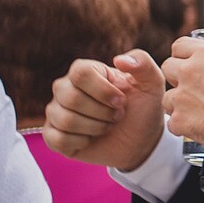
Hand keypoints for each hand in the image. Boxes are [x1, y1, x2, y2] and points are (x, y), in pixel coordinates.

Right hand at [44, 51, 167, 169]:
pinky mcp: (52, 135)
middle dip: (103, 112)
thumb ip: (142, 63)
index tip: (122, 100)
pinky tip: (92, 139)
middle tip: (118, 116)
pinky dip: (81, 143)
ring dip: (96, 127)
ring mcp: (55, 111)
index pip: (80, 73)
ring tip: (108, 126)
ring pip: (65, 120)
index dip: (104, 91)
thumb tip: (119, 60)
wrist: (141, 140)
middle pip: (71, 98)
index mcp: (84, 71)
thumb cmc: (143, 107)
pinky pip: (58, 140)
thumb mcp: (151, 83)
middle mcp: (64, 88)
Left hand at [160, 38, 203, 146]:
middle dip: (177, 76)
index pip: (180, 45)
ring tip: (196, 110)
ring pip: (167, 97)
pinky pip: (174, 123)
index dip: (185, 53)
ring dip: (178, 102)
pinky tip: (198, 129)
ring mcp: (182, 97)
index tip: (192, 61)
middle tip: (194, 85)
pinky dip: (184, 127)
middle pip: (167, 67)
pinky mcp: (180, 121)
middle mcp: (190, 72)